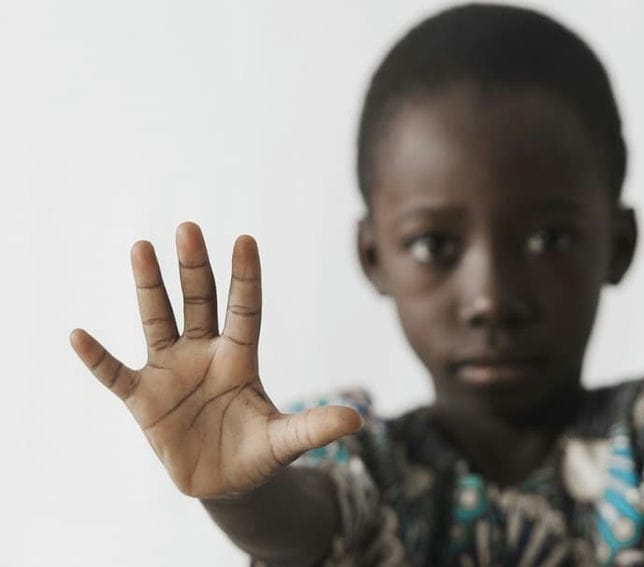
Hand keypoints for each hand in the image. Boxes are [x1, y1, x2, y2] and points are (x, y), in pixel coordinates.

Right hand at [70, 223, 361, 497]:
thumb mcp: (285, 441)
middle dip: (194, 267)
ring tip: (141, 247)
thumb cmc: (256, 452)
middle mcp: (203, 355)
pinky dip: (97, 358)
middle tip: (189, 227)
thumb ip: (314, 427)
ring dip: (149, 288)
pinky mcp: (143, 399)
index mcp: (240, 358)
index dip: (245, 278)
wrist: (223, 482)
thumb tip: (359, 421)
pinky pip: (115, 374)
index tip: (245, 240)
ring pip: (158, 321)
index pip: (244, 309)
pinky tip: (78, 334)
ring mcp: (170, 372)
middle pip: (199, 302)